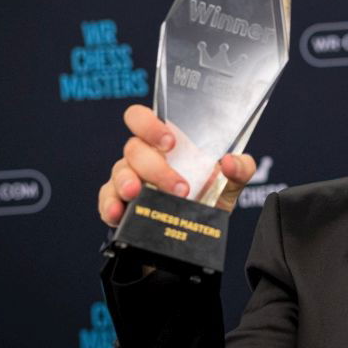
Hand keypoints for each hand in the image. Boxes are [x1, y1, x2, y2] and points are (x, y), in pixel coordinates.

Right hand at [98, 104, 256, 226]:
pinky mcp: (119, 203)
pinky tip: (119, 213)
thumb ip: (241, 167)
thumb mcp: (231, 180)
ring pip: (119, 172)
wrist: (200, 228)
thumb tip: (230, 162)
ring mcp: (128, 178)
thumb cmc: (211, 193)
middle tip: (180, 187)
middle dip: (156, 167)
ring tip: (139, 194)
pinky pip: (106, 200)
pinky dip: (110, 205)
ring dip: (129, 183)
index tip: (170, 141)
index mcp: (164, 142)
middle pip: (134, 149)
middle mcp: (142, 156)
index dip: (149, 124)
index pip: (142, 118)